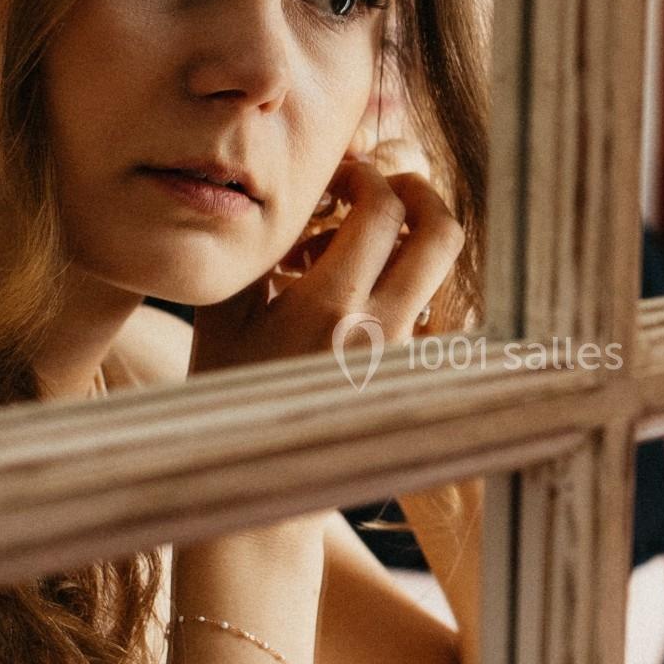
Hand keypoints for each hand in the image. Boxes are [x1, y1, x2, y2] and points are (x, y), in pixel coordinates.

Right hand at [190, 161, 463, 372]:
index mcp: (331, 309)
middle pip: (441, 236)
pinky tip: (359, 299)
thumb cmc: (228, 397)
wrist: (255, 487)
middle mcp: (382, 333)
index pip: (383, 210)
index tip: (340, 179)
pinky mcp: (413, 380)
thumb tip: (301, 195)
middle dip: (419, 195)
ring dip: (410, 245)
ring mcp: (405, 360)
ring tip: (356, 251)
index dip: (366, 175)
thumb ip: (261, 249)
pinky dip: (405, 289)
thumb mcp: (222, 316)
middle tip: (384, 190)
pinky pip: (433, 314)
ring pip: (440, 275)